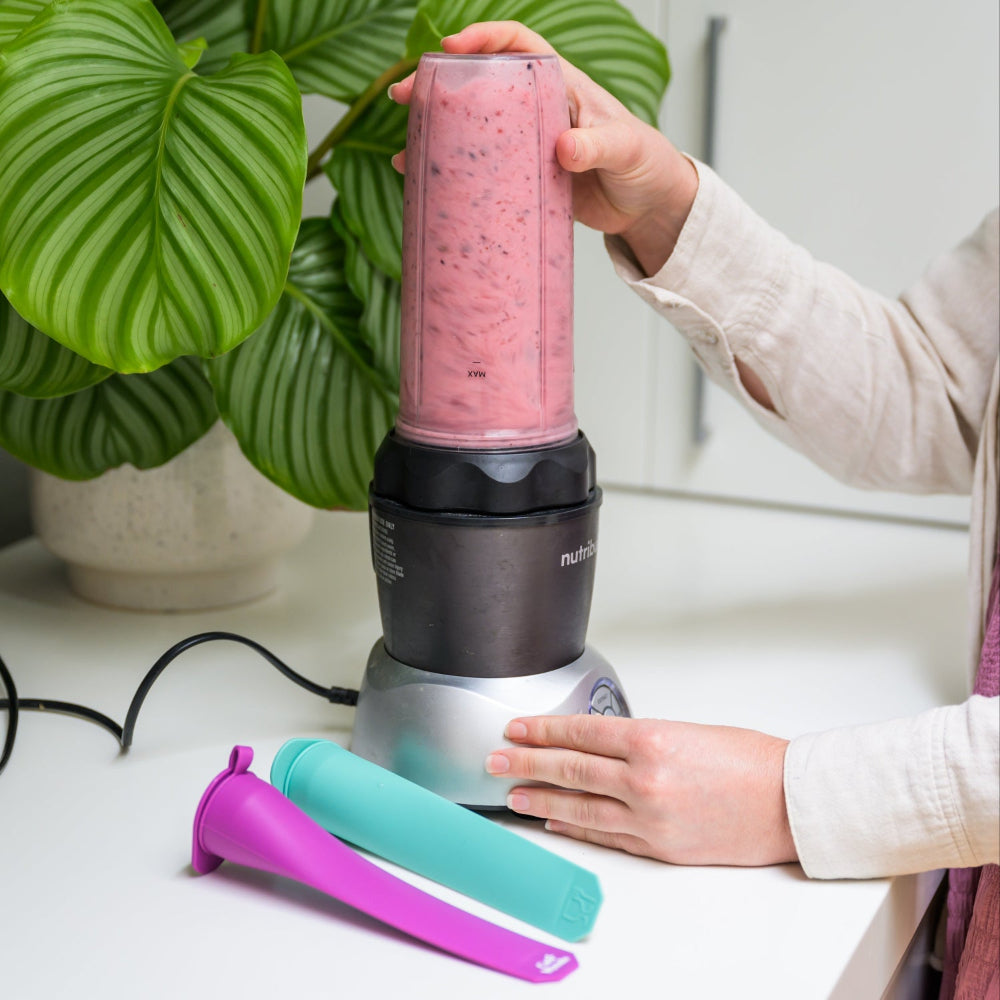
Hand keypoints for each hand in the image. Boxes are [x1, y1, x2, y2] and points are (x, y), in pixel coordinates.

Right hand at [388, 21, 697, 273]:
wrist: (647, 206)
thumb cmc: (645, 163)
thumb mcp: (626, 149)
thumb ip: (597, 145)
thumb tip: (564, 148)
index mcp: (561, 86)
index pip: (519, 45)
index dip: (484, 38)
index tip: (451, 48)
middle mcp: (538, 110)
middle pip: (481, 85)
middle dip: (440, 85)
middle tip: (405, 95)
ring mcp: (528, 145)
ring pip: (475, 129)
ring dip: (438, 135)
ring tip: (405, 151)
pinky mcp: (524, 179)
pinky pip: (484, 170)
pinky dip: (456, 174)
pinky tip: (432, 184)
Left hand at [485, 715, 796, 866]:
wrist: (789, 802)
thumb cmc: (748, 760)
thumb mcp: (686, 730)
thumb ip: (639, 740)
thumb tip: (598, 745)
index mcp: (652, 739)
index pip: (580, 733)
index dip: (542, 730)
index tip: (517, 728)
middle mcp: (645, 780)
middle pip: (570, 769)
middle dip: (526, 763)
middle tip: (496, 759)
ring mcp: (649, 818)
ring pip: (579, 806)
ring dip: (540, 799)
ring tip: (512, 793)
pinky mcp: (658, 847)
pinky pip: (605, 836)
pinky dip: (575, 827)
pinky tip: (554, 822)